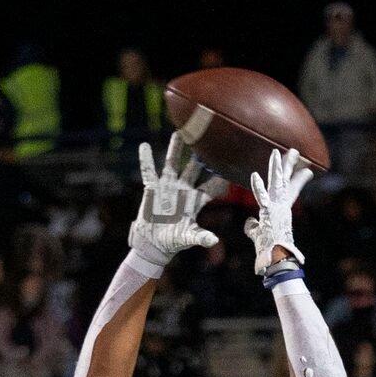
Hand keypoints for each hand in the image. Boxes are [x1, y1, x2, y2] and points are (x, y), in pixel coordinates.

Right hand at [128, 136, 225, 274]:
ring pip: (173, 163)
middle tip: (210, 135)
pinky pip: (148, 172)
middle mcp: (183, 189)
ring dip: (176, 148)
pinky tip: (144, 146)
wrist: (153, 244)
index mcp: (195, 200)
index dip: (221, 177)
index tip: (231, 164)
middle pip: (194, 167)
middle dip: (201, 154)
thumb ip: (200, 237)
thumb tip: (214, 241)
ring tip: (180, 132)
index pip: (212, 186)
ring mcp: (167, 187)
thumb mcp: (187, 238)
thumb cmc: (173, 242)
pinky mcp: (152, 189)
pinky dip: (146, 160)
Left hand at [245, 146, 313, 275]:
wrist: (276, 260)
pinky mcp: (269, 213)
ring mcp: (276, 209)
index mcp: (281, 211)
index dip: (298, 180)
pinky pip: (262, 198)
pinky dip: (258, 187)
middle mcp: (281, 207)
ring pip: (277, 184)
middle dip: (288, 166)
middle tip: (293, 151)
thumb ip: (252, 227)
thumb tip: (248, 221)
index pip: (291, 191)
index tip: (307, 171)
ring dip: (276, 168)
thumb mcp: (258, 235)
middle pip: (285, 182)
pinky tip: (254, 175)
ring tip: (277, 153)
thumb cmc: (270, 251)